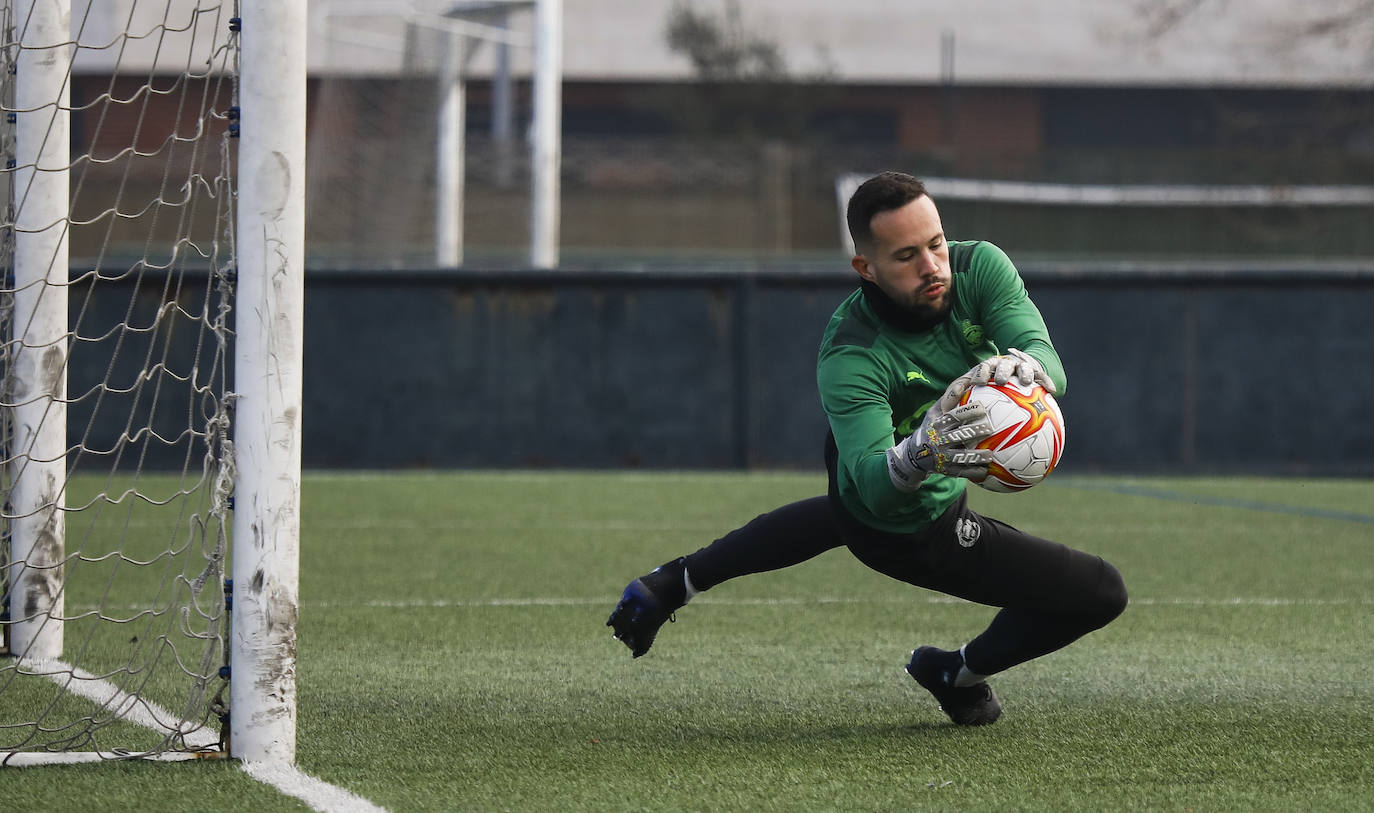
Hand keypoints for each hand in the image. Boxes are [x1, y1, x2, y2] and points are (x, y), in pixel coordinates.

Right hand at [886, 402, 994, 490]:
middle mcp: (939, 440)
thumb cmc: (931, 427)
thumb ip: (948, 400)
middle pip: (958, 435)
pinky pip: (961, 472)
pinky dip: (973, 472)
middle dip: (974, 432)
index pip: (953, 416)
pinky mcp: (946, 470)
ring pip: (961, 456)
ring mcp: (942, 456)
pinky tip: (986, 471)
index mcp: (938, 424)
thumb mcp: (934, 413)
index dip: (968, 412)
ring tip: (990, 456)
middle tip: (990, 428)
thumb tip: (967, 381)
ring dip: (976, 456)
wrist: (915, 454)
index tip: (983, 408)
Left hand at [937, 348, 1055, 412]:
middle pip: (1004, 364)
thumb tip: (944, 409)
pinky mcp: (1037, 373)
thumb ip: (960, 395)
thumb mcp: (974, 388)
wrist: (1016, 375)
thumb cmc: (990, 386)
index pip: (984, 367)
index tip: (978, 382)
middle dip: (1002, 371)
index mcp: (990, 367)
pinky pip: (1043, 377)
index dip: (981, 373)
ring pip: (1024, 367)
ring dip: (1024, 373)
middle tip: (1000, 381)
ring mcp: (1022, 367)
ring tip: (1026, 382)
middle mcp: (1006, 365)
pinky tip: (1052, 391)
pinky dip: (1047, 382)